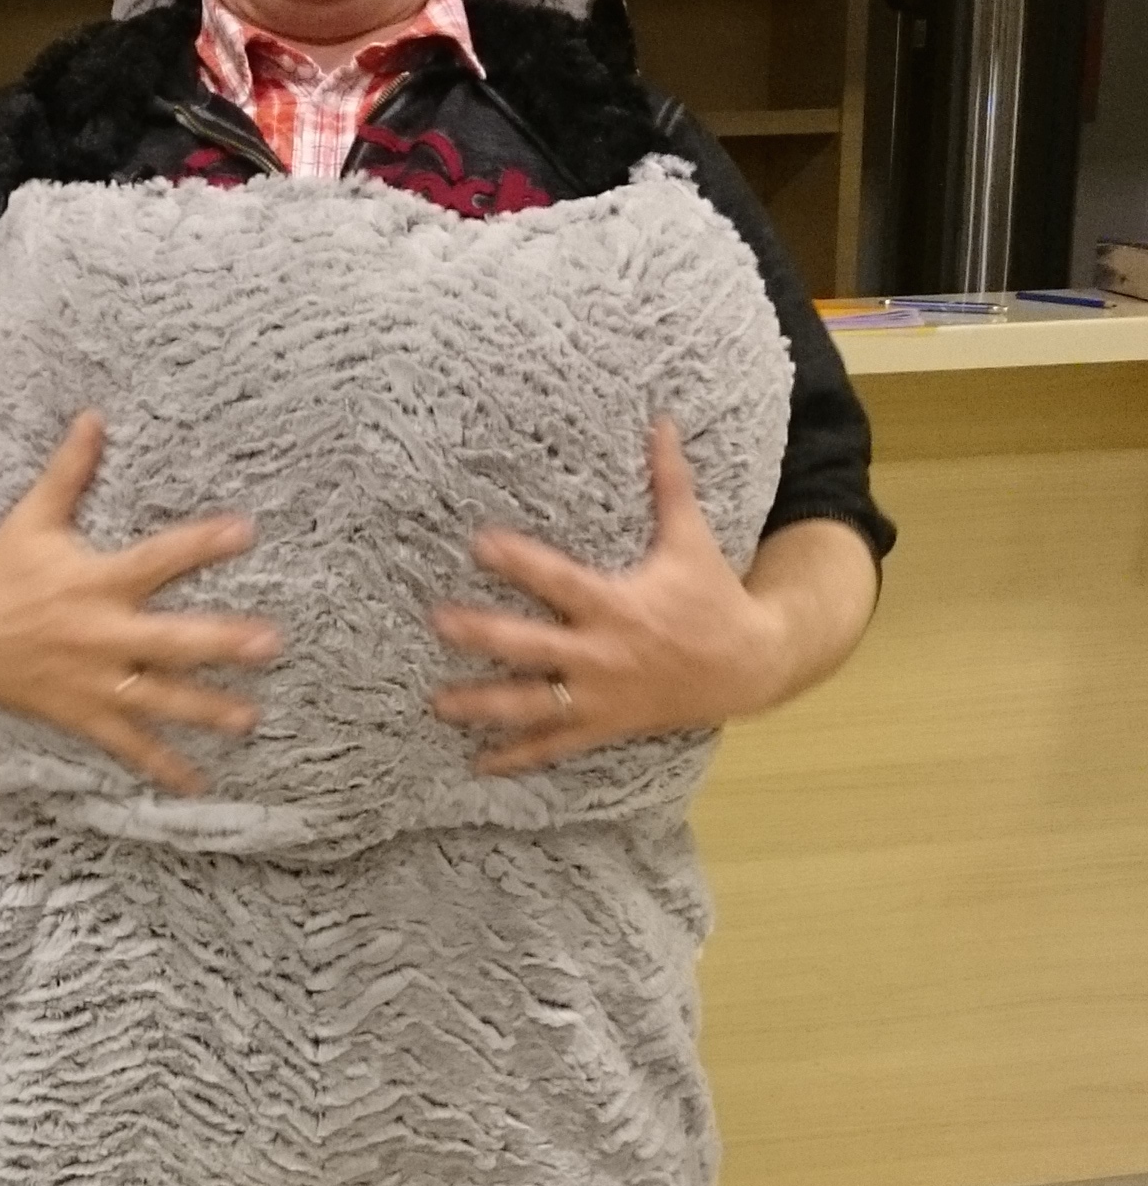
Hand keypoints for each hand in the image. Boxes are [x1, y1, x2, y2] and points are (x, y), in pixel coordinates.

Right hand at [0, 412, 280, 793]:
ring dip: (207, 709)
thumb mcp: (32, 518)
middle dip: (221, 643)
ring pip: (158, 699)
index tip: (246, 530)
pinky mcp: (82, 715)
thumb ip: (69, 471)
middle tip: (272, 643)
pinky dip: (163, 767)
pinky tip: (201, 783)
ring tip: (251, 718)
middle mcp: (99, 634)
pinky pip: (128, 745)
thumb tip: (94, 416)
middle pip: (170, 640)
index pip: (156, 559)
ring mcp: (92, 681)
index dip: (201, 544)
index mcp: (93, 581)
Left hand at [430, 420, 783, 774]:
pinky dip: (517, 757)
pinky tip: (478, 764)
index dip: (519, 561)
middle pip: (532, 647)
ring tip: (437, 703)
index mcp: (618, 605)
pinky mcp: (604, 726)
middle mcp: (603, 654)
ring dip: (483, 706)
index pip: (559, 580)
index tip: (477, 541)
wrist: (749, 666)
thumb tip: (662, 421)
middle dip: (483, 636)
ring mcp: (601, 696)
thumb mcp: (691, 539)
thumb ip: (670, 482)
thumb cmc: (713, 597)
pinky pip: (555, 746)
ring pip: (533, 705)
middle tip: (437, 622)